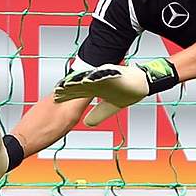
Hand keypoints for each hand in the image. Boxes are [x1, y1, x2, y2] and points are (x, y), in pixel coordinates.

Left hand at [53, 58, 179, 126]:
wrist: (143, 82)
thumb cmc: (128, 90)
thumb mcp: (111, 106)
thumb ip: (99, 113)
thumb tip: (87, 123)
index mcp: (94, 88)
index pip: (76, 94)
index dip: (65, 99)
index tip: (52, 106)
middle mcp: (95, 81)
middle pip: (77, 86)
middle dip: (65, 92)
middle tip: (52, 99)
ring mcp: (102, 76)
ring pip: (85, 79)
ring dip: (75, 84)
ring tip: (64, 88)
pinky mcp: (110, 72)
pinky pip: (100, 75)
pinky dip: (92, 78)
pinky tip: (85, 81)